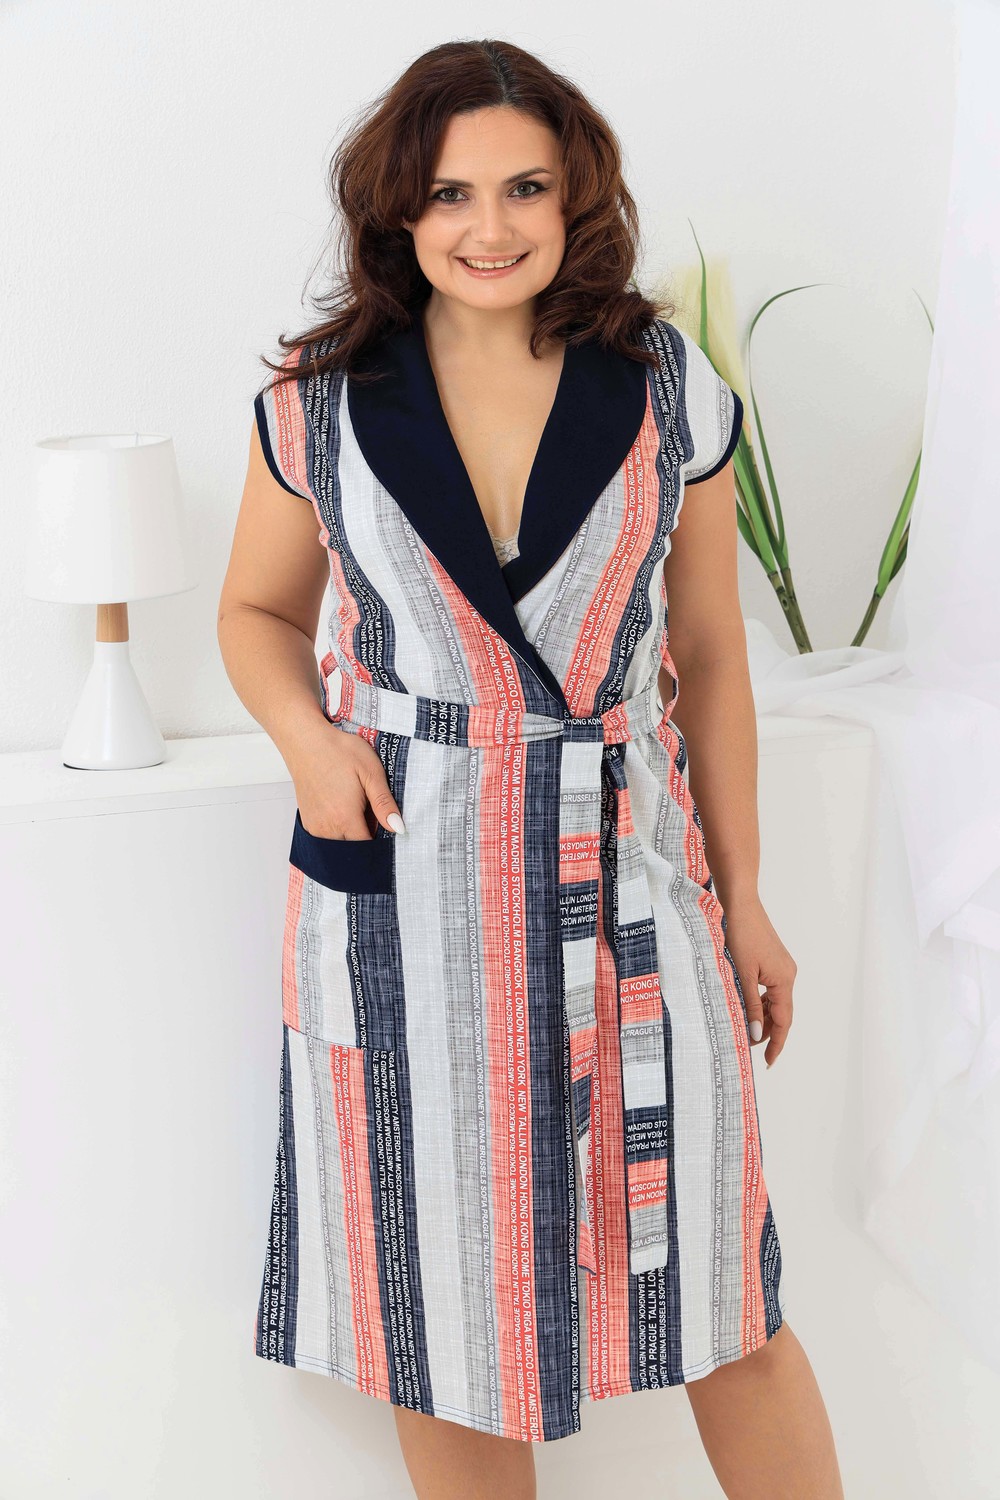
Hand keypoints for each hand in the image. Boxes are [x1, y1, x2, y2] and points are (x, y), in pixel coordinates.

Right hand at [284, 723, 404, 840]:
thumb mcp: (371, 772)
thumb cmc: (338, 751)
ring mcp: (315, 827)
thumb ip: (384, 804)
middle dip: (366, 836)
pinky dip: (338, 829)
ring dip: (352, 832)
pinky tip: (341, 807)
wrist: (306, 741)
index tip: (384, 823)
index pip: (368, 847)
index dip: (381, 840)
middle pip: (354, 848)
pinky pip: (328, 837)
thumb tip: (398, 828)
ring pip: (340, 844)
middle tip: (368, 810)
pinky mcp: (308, 822)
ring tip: (355, 806)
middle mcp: (327, 828)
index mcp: (345, 818)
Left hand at [721, 895, 795, 1067]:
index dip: (777, 1043)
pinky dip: (762, 1001)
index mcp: (784, 980)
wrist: (740, 903)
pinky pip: (771, 988)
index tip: (769, 1062)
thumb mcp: (743, 974)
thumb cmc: (740, 935)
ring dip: (764, 1017)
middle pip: (782, 1012)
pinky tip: (748, 1006)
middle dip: (769, 1032)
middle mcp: (788, 974)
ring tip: (747, 1030)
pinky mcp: (773, 960)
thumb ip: (751, 1005)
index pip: (784, 1021)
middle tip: (750, 1048)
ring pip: (776, 1001)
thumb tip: (757, 1034)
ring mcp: (782, 966)